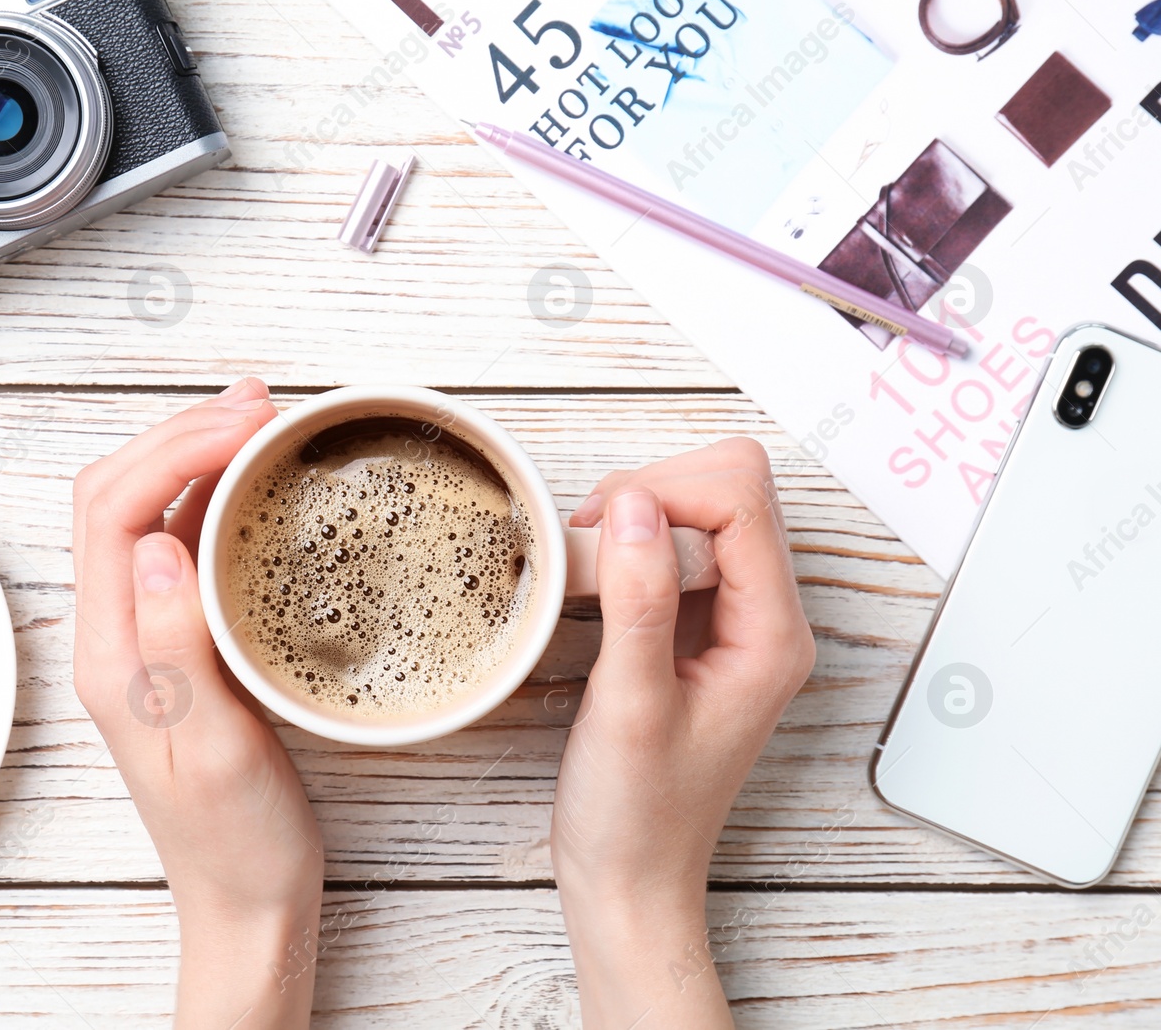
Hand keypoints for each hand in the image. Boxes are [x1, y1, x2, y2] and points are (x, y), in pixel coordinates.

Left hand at [72, 379, 324, 1028]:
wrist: (244, 900)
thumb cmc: (233, 841)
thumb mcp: (213, 751)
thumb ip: (179, 648)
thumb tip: (162, 543)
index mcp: (110, 655)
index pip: (112, 513)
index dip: (174, 450)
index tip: (247, 424)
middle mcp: (114, 637)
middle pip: (116, 496)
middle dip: (179, 433)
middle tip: (258, 402)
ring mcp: (144, 639)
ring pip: (144, 514)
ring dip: (191, 455)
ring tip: (256, 419)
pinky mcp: (179, 647)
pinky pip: (179, 548)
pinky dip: (211, 498)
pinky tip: (251, 485)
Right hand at [552, 438, 815, 1027]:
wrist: (632, 878)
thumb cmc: (636, 815)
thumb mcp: (629, 706)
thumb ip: (640, 601)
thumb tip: (634, 504)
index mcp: (773, 635)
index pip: (741, 500)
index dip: (665, 492)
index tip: (601, 529)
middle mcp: (769, 618)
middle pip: (734, 487)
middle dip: (657, 490)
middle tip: (594, 543)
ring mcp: (738, 620)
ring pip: (709, 507)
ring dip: (643, 511)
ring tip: (592, 564)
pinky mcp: (703, 627)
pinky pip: (682, 544)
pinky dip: (636, 540)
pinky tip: (601, 579)